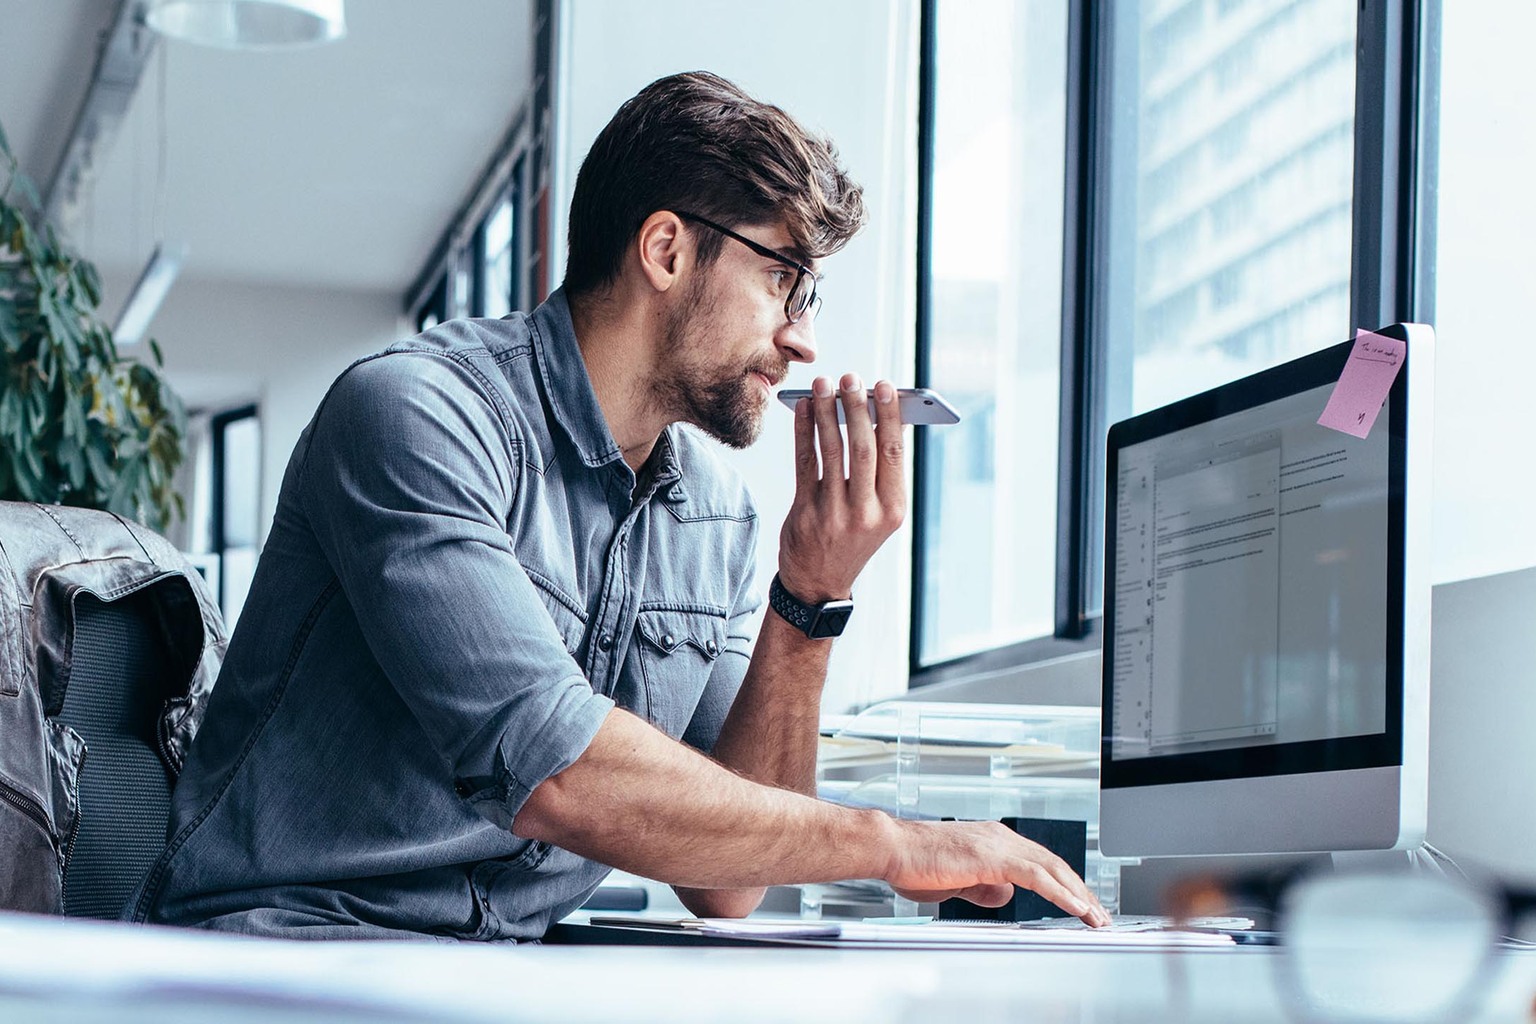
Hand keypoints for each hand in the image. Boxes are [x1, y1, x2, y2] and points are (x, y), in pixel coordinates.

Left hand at [778, 374, 904, 601]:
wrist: (818, 583)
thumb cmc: (852, 537)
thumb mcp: (877, 512)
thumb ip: (880, 472)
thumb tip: (876, 416)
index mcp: (892, 509)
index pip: (894, 453)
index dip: (889, 416)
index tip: (884, 385)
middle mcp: (866, 512)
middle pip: (863, 447)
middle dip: (856, 407)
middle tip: (851, 378)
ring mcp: (834, 513)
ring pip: (831, 450)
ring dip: (826, 412)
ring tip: (824, 385)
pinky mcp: (805, 512)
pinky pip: (804, 462)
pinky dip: (804, 430)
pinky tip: (803, 409)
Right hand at [884, 818, 1111, 927]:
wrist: (891, 847)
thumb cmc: (913, 863)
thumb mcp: (956, 881)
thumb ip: (983, 887)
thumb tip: (1006, 896)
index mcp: (993, 840)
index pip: (1040, 862)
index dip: (1065, 884)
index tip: (1082, 905)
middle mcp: (1001, 836)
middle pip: (1054, 864)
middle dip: (1080, 891)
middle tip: (1099, 916)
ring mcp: (998, 844)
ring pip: (1052, 869)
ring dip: (1078, 895)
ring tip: (1096, 918)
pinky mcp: (993, 857)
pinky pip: (1037, 877)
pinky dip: (1060, 894)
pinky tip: (1076, 908)